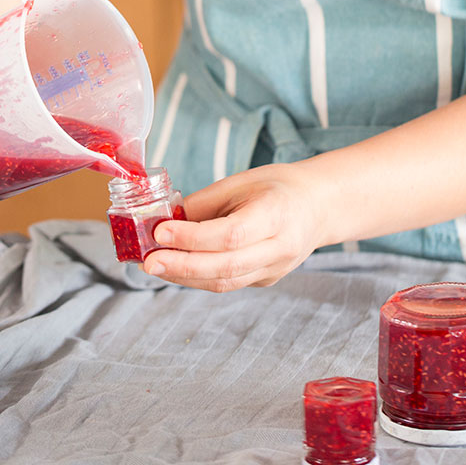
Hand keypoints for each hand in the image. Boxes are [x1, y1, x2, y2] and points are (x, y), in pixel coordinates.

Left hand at [143, 164, 326, 291]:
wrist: (318, 207)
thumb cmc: (277, 187)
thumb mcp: (240, 182)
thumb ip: (202, 204)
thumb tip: (161, 223)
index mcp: (277, 215)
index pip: (231, 235)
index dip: (192, 237)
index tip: (159, 231)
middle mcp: (280, 248)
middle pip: (226, 266)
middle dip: (182, 266)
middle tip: (147, 262)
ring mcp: (275, 269)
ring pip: (224, 282)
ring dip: (184, 276)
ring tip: (153, 265)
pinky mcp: (266, 280)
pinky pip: (227, 283)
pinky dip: (197, 277)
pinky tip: (175, 267)